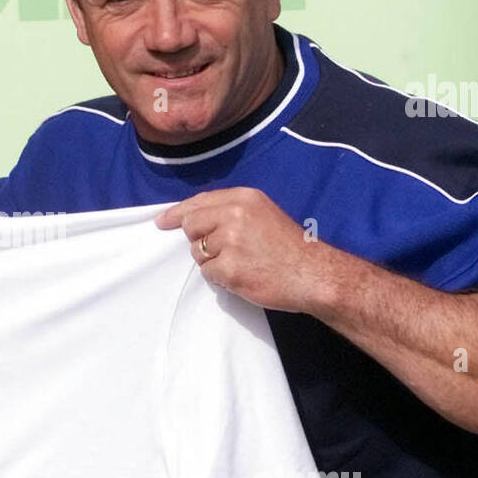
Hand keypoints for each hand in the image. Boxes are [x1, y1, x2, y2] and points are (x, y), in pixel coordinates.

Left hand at [156, 188, 336, 312]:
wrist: (314, 274)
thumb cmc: (291, 248)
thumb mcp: (263, 214)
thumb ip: (231, 212)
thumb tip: (193, 219)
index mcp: (244, 198)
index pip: (199, 202)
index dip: (177, 213)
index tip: (163, 221)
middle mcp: (234, 214)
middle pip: (191, 226)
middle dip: (199, 241)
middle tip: (224, 251)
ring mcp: (231, 241)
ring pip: (198, 252)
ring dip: (213, 262)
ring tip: (243, 263)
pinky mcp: (230, 267)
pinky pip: (208, 274)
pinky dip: (221, 279)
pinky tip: (243, 276)